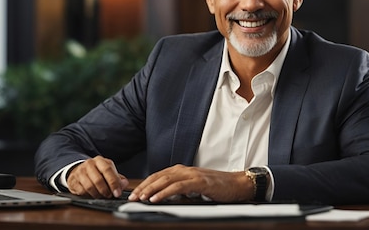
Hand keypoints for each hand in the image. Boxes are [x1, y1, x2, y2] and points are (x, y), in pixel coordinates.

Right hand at [66, 156, 128, 198]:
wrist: (78, 170)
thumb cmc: (97, 172)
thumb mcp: (108, 172)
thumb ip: (117, 178)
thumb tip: (124, 184)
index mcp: (100, 161)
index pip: (108, 170)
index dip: (113, 183)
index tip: (117, 193)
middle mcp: (89, 164)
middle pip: (98, 179)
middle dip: (106, 190)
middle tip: (109, 196)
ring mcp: (80, 172)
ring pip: (89, 186)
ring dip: (97, 194)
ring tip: (101, 196)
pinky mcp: (74, 180)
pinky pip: (82, 191)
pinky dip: (89, 195)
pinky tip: (92, 195)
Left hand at [128, 164, 253, 202]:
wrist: (236, 184)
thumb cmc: (216, 187)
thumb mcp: (194, 187)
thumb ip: (180, 189)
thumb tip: (164, 197)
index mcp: (181, 170)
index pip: (158, 176)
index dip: (144, 184)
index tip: (134, 193)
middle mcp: (184, 169)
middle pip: (158, 177)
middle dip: (143, 187)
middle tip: (132, 197)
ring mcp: (191, 174)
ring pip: (165, 180)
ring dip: (151, 189)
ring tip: (140, 198)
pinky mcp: (199, 181)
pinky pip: (177, 187)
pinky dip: (165, 192)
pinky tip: (157, 198)